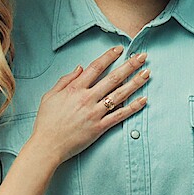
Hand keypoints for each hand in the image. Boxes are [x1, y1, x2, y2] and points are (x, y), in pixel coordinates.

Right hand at [30, 46, 148, 162]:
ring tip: (147, 73)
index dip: (109, 56)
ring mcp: (94, 113)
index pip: (96, 67)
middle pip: (113, 78)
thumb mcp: (50, 95)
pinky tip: (143, 100)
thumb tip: (80, 68)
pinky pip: (119, 115)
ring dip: (135, 83)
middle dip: (129, 65)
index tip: (119, 49)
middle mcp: (87, 98)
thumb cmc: (46, 121)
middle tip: (142, 57)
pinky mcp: (99, 127)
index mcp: (74, 89)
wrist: (47, 145)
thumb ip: (65, 80)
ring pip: (119, 94)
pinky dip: (132, 107)